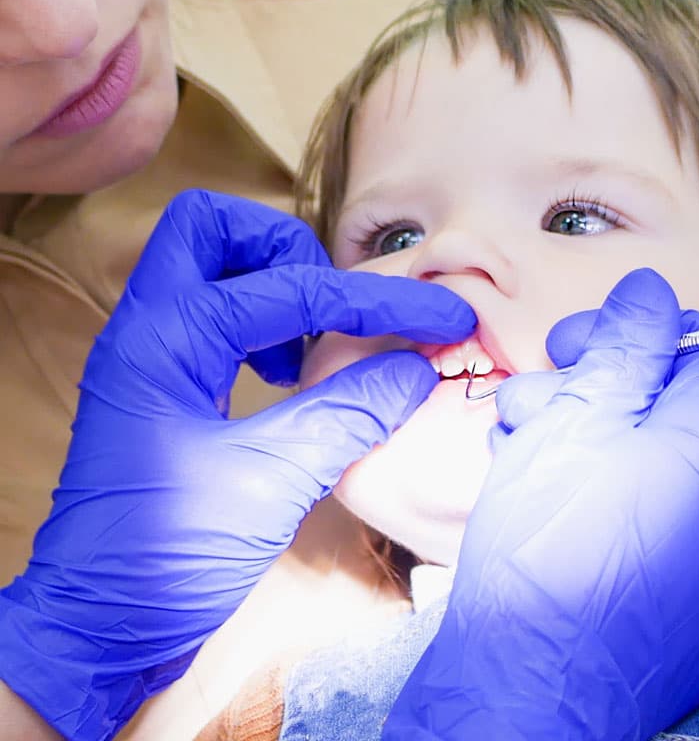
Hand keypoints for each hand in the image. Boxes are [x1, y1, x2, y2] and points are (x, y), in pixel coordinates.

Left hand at [0, 190, 475, 740]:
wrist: (98, 628)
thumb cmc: (168, 557)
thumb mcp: (271, 483)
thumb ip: (348, 414)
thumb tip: (417, 369)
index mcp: (166, 341)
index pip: (288, 288)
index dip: (377, 300)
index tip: (442, 314)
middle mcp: (148, 330)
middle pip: (212, 228)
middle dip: (287, 248)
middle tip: (334, 305)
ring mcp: (151, 357)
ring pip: (210, 266)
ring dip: (276, 285)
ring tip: (316, 346)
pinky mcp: (164, 388)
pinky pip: (215, 317)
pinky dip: (264, 325)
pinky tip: (293, 377)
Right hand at [384, 268, 698, 739]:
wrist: (532, 698)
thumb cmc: (544, 555)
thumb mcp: (574, 423)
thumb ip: (625, 346)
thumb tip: (653, 293)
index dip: (638, 336)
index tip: (580, 348)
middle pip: (683, 411)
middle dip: (604, 393)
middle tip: (536, 404)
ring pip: (670, 474)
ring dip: (601, 450)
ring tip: (527, 460)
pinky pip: (675, 537)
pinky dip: (622, 512)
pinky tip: (558, 518)